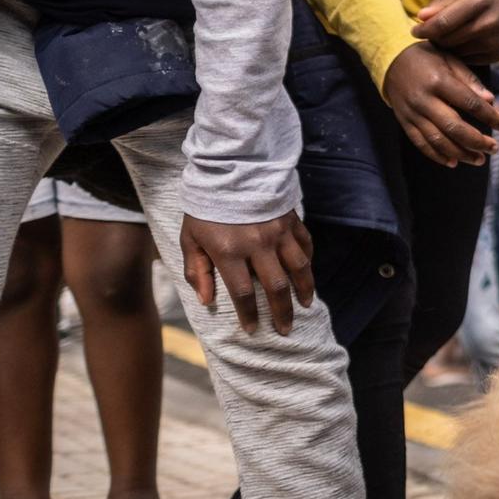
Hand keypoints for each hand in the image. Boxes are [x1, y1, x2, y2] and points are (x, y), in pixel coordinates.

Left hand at [180, 211, 314, 335]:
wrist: (228, 169)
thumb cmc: (204, 207)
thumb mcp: (190, 238)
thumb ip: (196, 270)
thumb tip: (206, 301)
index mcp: (229, 251)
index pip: (243, 293)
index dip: (249, 315)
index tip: (253, 329)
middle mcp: (258, 244)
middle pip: (277, 287)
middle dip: (283, 312)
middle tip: (285, 329)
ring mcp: (278, 232)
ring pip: (299, 268)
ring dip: (304, 289)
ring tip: (305, 304)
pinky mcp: (291, 220)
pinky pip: (305, 244)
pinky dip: (308, 260)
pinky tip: (307, 272)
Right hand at [382, 42, 498, 167]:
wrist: (391, 60)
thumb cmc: (428, 58)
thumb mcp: (450, 60)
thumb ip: (470, 81)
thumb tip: (491, 100)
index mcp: (439, 81)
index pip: (470, 103)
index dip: (490, 116)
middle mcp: (424, 99)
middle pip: (454, 127)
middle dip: (477, 141)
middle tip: (495, 148)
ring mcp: (412, 113)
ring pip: (438, 140)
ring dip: (460, 153)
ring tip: (479, 159)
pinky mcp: (405, 122)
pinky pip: (421, 143)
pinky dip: (437, 155)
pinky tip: (453, 162)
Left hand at [412, 0, 498, 63]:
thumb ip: (440, 3)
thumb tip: (421, 18)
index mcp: (479, 1)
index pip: (444, 22)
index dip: (425, 29)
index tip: (414, 31)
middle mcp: (490, 23)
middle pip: (449, 39)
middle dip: (435, 37)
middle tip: (431, 32)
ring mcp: (496, 41)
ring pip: (457, 51)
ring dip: (446, 46)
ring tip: (447, 36)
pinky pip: (468, 59)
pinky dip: (460, 53)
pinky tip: (460, 43)